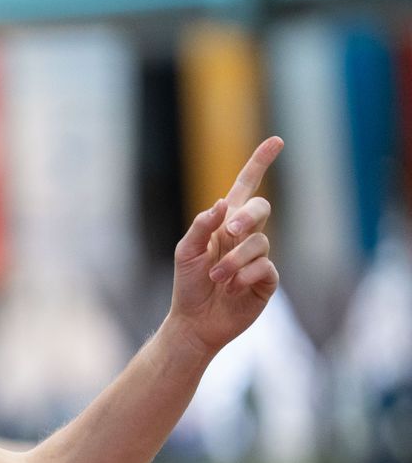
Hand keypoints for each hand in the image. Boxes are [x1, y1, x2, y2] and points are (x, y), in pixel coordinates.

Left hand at [168, 136, 282, 353]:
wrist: (193, 321)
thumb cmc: (188, 284)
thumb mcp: (185, 251)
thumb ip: (201, 225)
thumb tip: (223, 202)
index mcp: (225, 224)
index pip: (246, 188)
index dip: (259, 164)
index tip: (276, 141)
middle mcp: (245, 236)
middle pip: (261, 208)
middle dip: (246, 217)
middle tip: (229, 233)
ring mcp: (258, 257)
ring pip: (259, 242)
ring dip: (233, 260)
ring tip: (216, 276)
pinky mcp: (266, 280)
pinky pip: (265, 267)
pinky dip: (245, 276)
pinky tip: (231, 287)